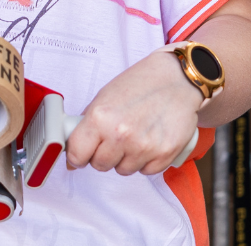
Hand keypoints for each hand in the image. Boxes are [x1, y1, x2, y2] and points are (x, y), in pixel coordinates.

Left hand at [65, 51, 203, 175]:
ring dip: (125, 158)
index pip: (77, 154)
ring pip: (123, 170)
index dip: (77, 155)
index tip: (80, 153)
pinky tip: (148, 140)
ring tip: (133, 135)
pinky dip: (145, 160)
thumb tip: (74, 149)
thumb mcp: (104, 96)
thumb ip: (88, 123)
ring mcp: (144, 147)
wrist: (176, 79)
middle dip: (102, 154)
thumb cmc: (140, 84)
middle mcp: (121, 135)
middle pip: (100, 165)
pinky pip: (145, 171)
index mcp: (100, 117)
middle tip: (111, 138)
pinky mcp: (164, 155)